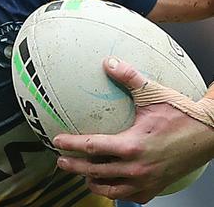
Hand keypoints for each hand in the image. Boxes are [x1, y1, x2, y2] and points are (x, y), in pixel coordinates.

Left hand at [53, 57, 213, 203]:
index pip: (92, 147)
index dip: (71, 144)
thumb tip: (109, 62)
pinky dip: (116, 192)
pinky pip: (132, 196)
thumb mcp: (153, 92)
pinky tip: (109, 185)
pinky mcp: (157, 187)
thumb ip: (128, 77)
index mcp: (133, 145)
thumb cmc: (182, 114)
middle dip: (75, 167)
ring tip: (81, 175)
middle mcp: (138, 167)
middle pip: (96, 171)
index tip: (57, 140)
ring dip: (93, 182)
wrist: (210, 133)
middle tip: (60, 161)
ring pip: (112, 188)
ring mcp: (147, 180)